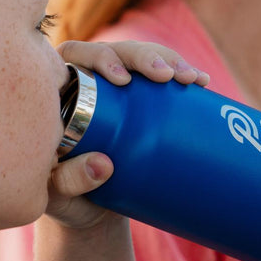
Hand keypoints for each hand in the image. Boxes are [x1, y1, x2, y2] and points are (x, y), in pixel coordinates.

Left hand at [44, 40, 208, 228]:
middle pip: (116, 51)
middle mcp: (87, 81)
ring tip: (193, 78)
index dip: (101, 57)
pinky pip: (161, 79)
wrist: (89, 209)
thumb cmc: (63, 196)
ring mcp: (116, 90)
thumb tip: (103, 164)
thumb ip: (69, 181)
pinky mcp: (141, 102)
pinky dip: (182, 76)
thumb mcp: (59, 193)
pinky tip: (202, 81)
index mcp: (59, 90)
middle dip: (145, 56)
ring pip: (141, 58)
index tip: (123, 79)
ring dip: (169, 60)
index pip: (76, 55)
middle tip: (168, 75)